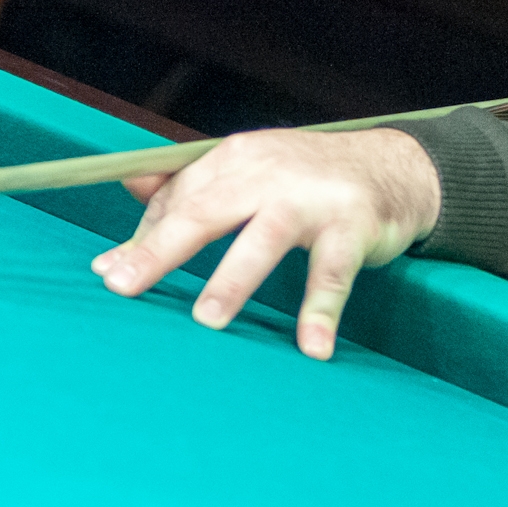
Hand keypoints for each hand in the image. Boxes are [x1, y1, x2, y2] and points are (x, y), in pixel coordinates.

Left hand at [88, 126, 441, 359]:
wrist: (395, 167)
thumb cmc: (306, 179)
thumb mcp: (246, 175)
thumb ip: (186, 194)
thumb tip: (119, 214)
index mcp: (237, 159)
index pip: (181, 198)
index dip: (146, 238)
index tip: (112, 275)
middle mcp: (270, 172)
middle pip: (208, 211)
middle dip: (163, 249)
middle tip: (124, 286)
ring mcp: (313, 198)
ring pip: (265, 239)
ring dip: (234, 279)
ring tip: (207, 319)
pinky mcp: (353, 225)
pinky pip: (333, 272)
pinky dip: (322, 310)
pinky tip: (313, 347)